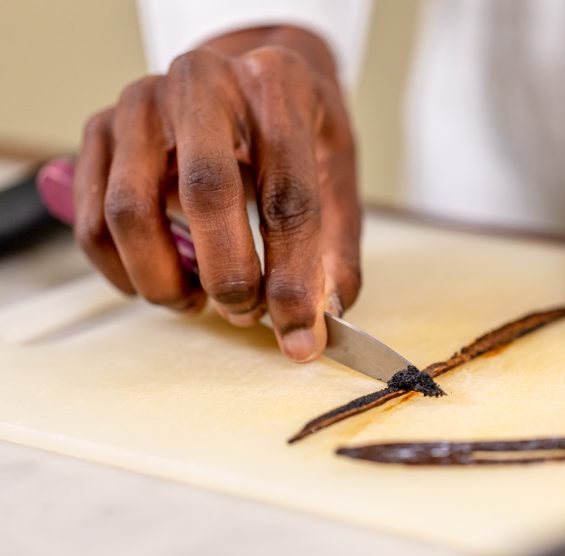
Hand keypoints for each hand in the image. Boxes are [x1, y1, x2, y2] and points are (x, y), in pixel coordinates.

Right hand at [74, 27, 360, 361]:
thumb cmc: (296, 130)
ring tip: (200, 301)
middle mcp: (203, 82)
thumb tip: (320, 321)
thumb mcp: (336, 176)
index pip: (288, 196)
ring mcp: (141, 102)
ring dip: (165, 282)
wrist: (247, 75)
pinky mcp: (100, 128)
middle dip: (226, 276)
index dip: (293, 278)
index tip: (299, 334)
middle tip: (245, 313)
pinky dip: (124, 273)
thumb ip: (333, 251)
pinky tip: (166, 282)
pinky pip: (92, 221)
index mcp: (276, 87)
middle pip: (205, 192)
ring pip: (129, 212)